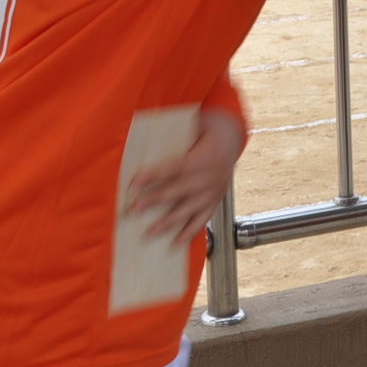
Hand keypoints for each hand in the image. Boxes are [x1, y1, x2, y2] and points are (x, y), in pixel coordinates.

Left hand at [125, 106, 244, 245]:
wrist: (231, 138)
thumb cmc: (207, 129)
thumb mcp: (195, 123)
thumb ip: (176, 133)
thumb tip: (147, 136)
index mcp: (206, 155)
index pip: (176, 166)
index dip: (155, 174)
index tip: (135, 182)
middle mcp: (212, 175)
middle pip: (179, 190)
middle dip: (155, 200)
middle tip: (134, 209)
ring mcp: (214, 191)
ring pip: (189, 209)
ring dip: (168, 222)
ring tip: (150, 233)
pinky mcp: (215, 201)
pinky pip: (203, 219)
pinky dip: (190, 232)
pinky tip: (176, 243)